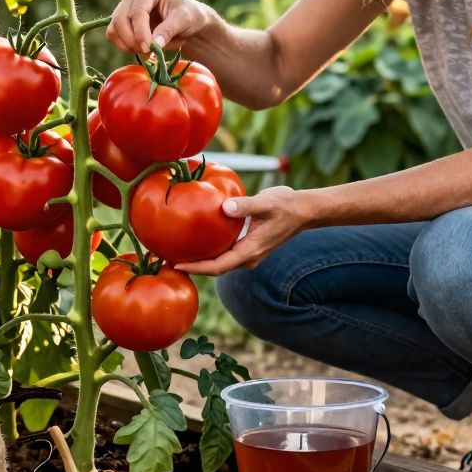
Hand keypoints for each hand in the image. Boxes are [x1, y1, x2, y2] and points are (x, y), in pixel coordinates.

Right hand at [107, 0, 217, 54]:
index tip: (149, 49)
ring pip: (114, 29)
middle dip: (132, 40)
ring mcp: (124, 6)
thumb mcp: (185, 20)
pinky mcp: (121, 20)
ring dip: (127, 44)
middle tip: (149, 53)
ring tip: (148, 51)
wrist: (187, 21)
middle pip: (120, 20)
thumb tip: (154, 44)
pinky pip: (114, 35)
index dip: (140, 33)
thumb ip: (169, 30)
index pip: (137, 12)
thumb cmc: (189, 15)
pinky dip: (125, 46)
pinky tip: (141, 48)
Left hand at [175, 186, 308, 275]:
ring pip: (219, 263)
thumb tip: (224, 208)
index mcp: (250, 251)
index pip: (218, 266)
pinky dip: (209, 253)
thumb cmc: (286, 205)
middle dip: (192, 267)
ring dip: (200, 261)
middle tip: (167, 260)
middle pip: (215, 269)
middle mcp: (248, 257)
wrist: (304, 211)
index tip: (177, 265)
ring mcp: (248, 255)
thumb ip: (246, 206)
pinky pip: (224, 255)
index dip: (197, 268)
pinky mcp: (248, 248)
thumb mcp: (267, 202)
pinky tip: (196, 242)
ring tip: (176, 253)